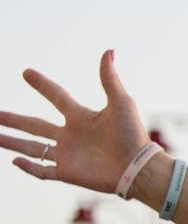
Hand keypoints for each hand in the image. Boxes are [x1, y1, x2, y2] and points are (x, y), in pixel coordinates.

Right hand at [1, 51, 151, 192]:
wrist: (139, 167)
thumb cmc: (133, 135)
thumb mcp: (121, 103)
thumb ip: (110, 78)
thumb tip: (109, 50)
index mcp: (81, 117)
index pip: (56, 97)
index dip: (42, 85)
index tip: (26, 72)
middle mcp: (71, 135)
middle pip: (34, 125)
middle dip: (12, 119)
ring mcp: (67, 154)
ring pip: (31, 147)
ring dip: (10, 142)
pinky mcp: (68, 172)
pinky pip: (42, 170)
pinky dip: (28, 167)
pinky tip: (13, 161)